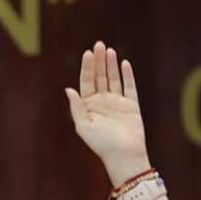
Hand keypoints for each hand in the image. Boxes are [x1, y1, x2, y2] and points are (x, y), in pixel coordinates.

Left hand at [65, 41, 150, 185]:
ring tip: (109, 50)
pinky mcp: (131, 105)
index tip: (88, 53)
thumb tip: (69, 89)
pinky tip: (123, 63)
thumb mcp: (84, 126)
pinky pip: (129, 87)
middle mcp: (102, 102)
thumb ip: (77, 107)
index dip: (87, 67)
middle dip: (98, 61)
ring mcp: (117, 102)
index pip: (86, 82)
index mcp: (89, 106)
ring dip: (111, 64)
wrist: (124, 155)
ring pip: (113, 78)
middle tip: (99, 45)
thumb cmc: (101, 143)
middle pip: (100, 76)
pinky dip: (127, 75)